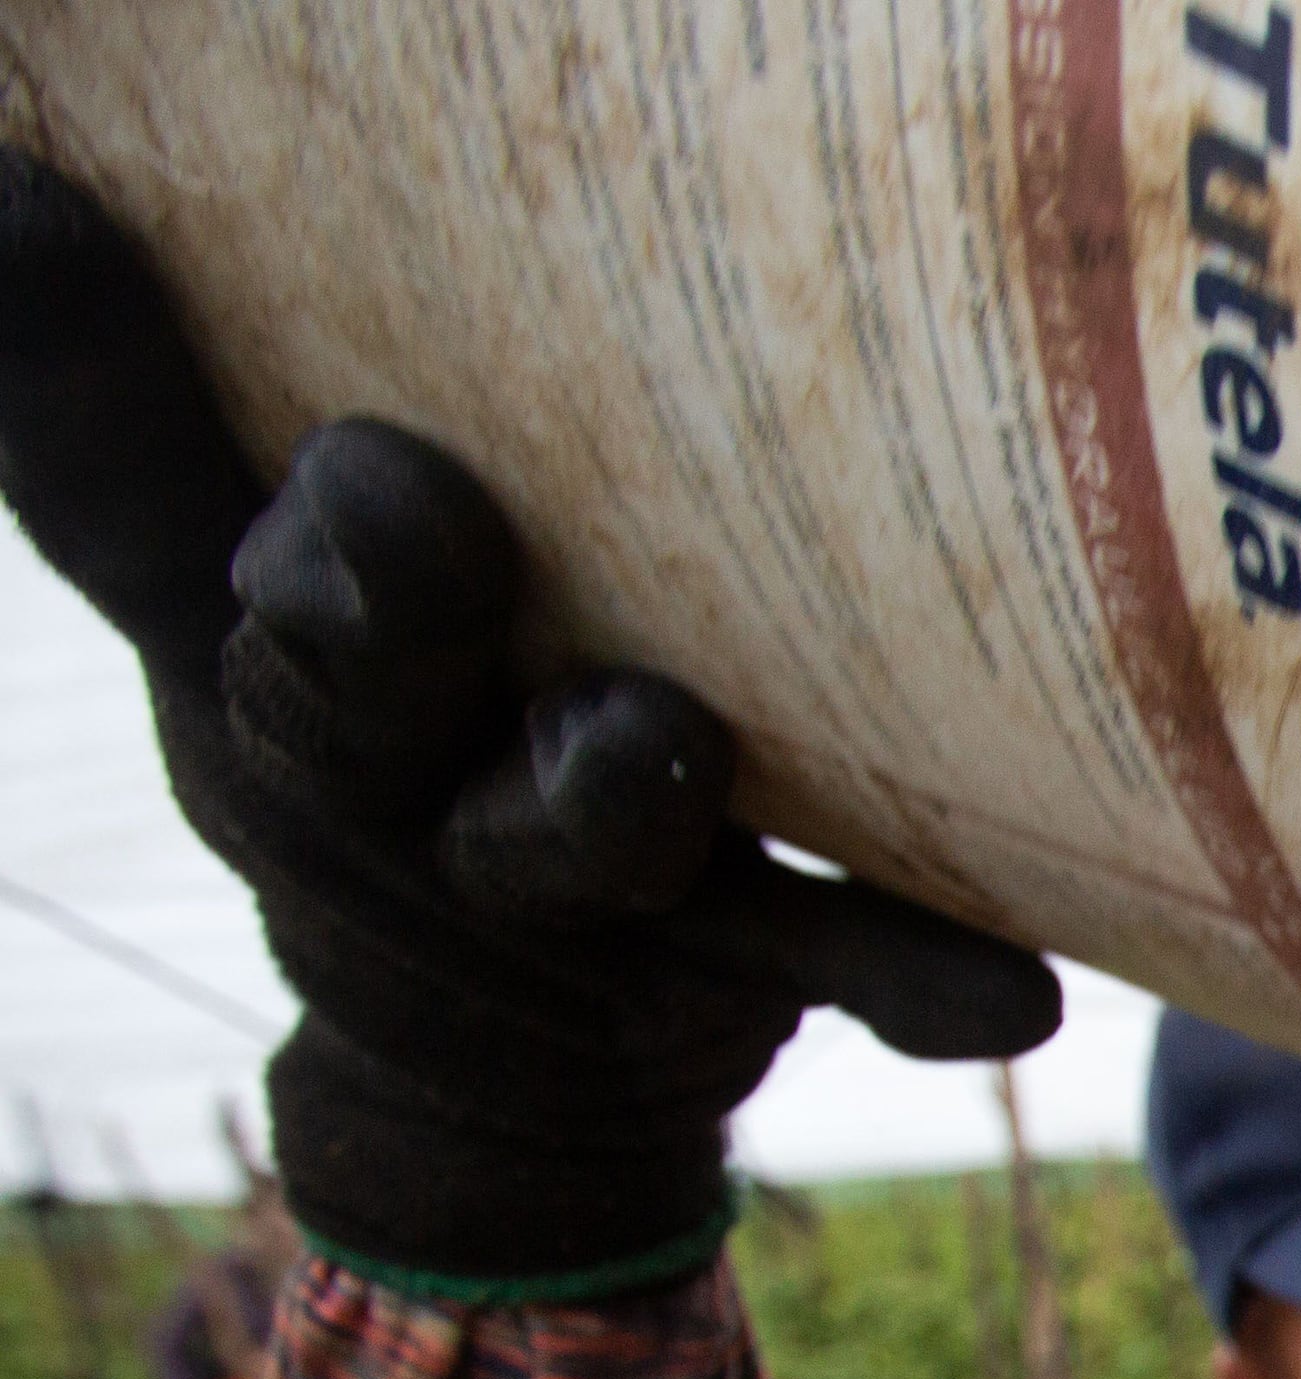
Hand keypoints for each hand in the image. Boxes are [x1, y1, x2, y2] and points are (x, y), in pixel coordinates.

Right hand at [0, 153, 1056, 1299]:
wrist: (497, 1085)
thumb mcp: (235, 591)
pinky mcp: (733, 965)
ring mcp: (557, 884)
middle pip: (342, 682)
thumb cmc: (387, 732)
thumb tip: (9, 179)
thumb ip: (144, 420)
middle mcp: (377, 776)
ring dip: (604, 783)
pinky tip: (1008, 991)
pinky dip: (913, 975)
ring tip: (649, 736)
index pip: (121, 510)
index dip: (71, 380)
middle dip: (368, 596)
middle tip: (395, 502)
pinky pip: (835, 964)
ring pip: (569, 829)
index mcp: (243, 649)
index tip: (32, 215)